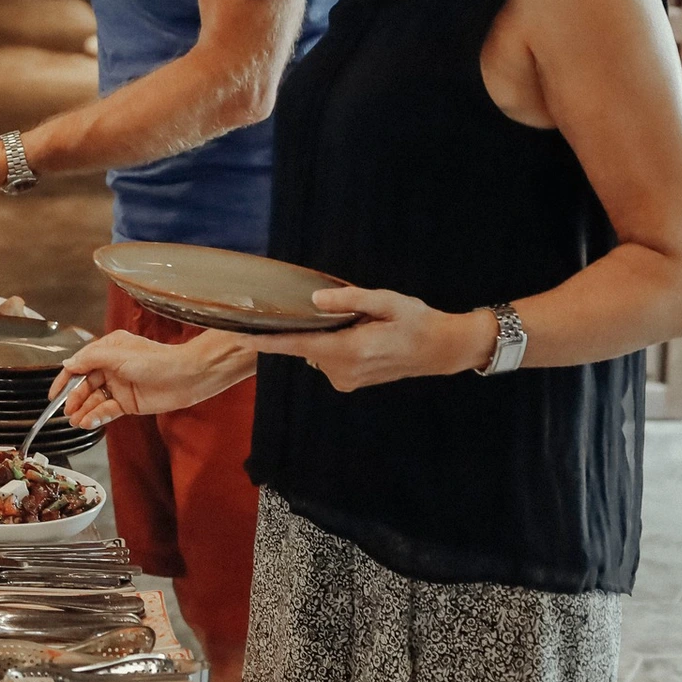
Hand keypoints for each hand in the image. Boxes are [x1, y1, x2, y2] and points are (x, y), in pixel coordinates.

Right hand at [48, 331, 225, 427]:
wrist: (186, 377)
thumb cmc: (154, 360)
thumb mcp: (117, 354)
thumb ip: (90, 360)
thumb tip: (68, 364)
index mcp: (107, 350)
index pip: (79, 364)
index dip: (65, 379)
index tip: (53, 394)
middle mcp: (111, 367)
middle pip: (85, 385)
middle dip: (74, 399)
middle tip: (66, 411)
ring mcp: (120, 386)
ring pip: (95, 400)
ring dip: (84, 410)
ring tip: (75, 422)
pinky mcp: (129, 403)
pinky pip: (108, 410)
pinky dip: (97, 416)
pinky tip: (89, 422)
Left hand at [243, 287, 496, 391]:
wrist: (442, 349)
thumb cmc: (416, 321)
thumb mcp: (386, 301)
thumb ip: (348, 299)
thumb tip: (315, 299)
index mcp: (349, 350)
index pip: (296, 345)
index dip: (266, 341)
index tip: (239, 336)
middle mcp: (342, 369)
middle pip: (305, 345)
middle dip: (311, 326)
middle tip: (347, 313)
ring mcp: (345, 379)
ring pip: (317, 351)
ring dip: (326, 337)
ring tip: (361, 326)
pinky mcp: (349, 382)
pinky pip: (328, 359)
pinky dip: (334, 346)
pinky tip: (360, 338)